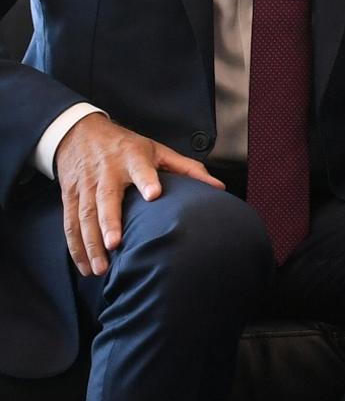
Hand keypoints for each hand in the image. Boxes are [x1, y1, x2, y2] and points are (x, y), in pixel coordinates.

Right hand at [53, 113, 223, 276]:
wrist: (81, 133)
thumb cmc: (127, 146)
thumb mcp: (158, 150)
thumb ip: (187, 169)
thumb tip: (219, 187)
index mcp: (132, 158)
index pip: (141, 169)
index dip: (146, 180)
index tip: (153, 194)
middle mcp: (106, 172)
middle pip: (106, 198)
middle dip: (108, 222)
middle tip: (115, 245)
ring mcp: (85, 185)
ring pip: (84, 215)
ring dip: (90, 243)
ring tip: (101, 267)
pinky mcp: (69, 196)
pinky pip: (70, 224)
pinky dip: (76, 247)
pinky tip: (85, 266)